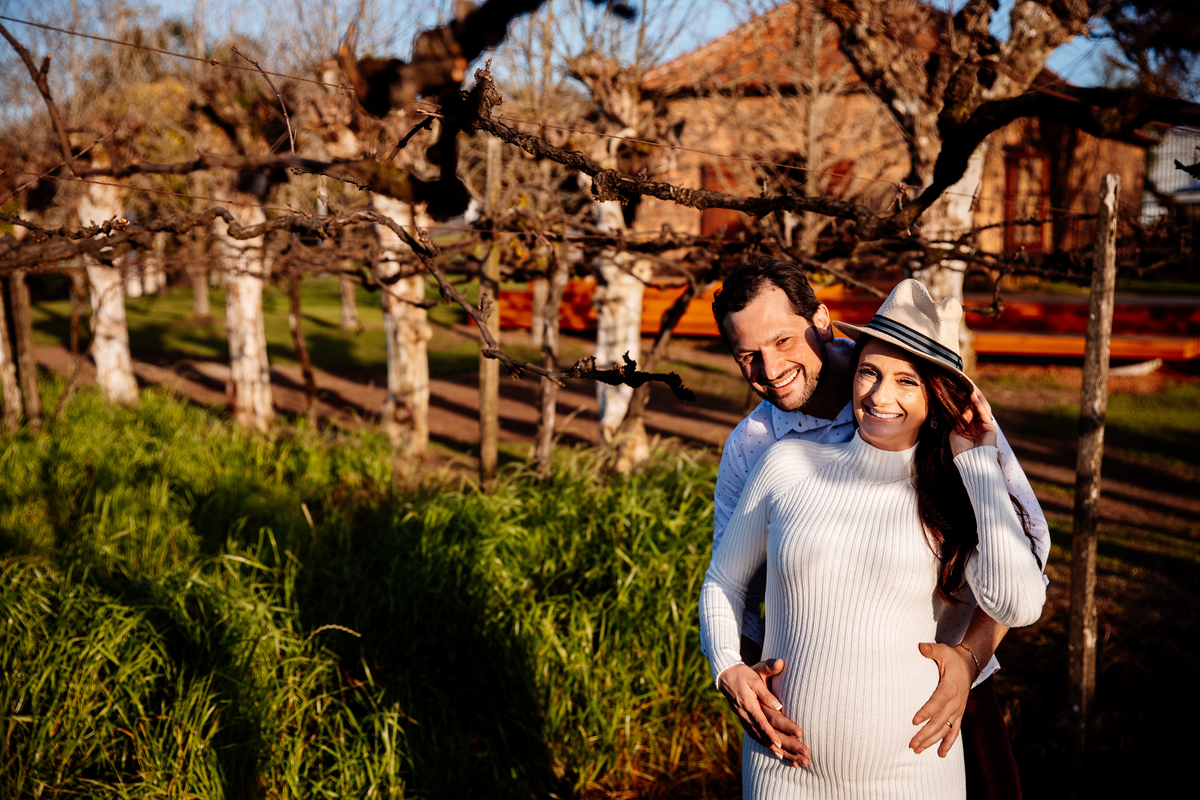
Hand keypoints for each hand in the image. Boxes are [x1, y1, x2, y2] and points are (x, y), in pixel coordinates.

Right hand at [717, 659, 809, 766]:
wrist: (725, 674)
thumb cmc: (743, 673)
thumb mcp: (755, 676)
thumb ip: (767, 691)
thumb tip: (779, 705)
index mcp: (749, 704)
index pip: (762, 722)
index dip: (770, 734)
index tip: (779, 744)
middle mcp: (745, 713)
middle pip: (761, 733)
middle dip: (774, 744)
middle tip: (787, 753)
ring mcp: (742, 717)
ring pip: (756, 735)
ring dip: (769, 746)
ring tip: (782, 755)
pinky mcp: (742, 718)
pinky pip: (752, 733)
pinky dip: (761, 742)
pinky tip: (770, 747)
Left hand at [910, 642, 973, 756]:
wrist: (969, 665)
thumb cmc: (952, 658)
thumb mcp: (943, 651)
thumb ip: (932, 650)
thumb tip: (921, 646)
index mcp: (950, 688)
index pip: (937, 702)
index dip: (926, 712)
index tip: (914, 721)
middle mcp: (956, 702)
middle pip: (939, 721)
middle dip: (925, 734)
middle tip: (911, 743)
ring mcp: (958, 710)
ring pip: (945, 730)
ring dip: (932, 741)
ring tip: (917, 750)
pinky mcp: (958, 714)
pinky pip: (954, 731)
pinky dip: (948, 743)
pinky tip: (940, 754)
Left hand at [949, 388, 998, 455]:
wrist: (970, 462)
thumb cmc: (960, 450)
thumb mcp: (956, 432)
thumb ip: (959, 420)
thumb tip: (964, 408)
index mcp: (970, 425)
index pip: (968, 409)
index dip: (965, 400)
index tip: (959, 389)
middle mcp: (978, 424)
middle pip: (976, 406)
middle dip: (972, 395)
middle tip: (967, 383)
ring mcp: (985, 425)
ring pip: (982, 408)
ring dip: (977, 397)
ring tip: (971, 387)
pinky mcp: (990, 428)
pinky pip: (984, 413)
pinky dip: (978, 404)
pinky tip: (973, 396)